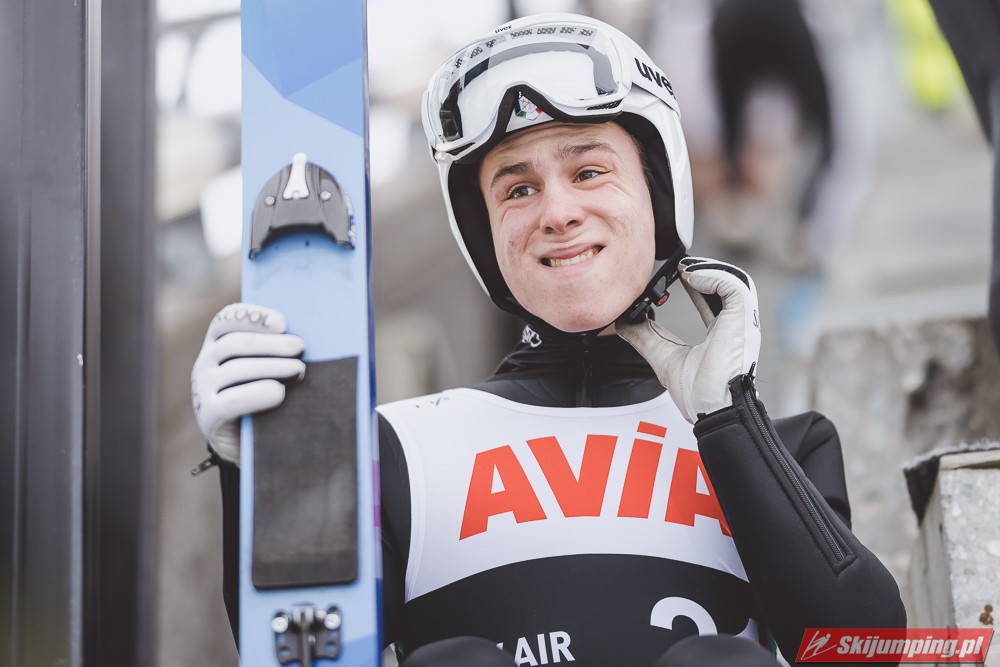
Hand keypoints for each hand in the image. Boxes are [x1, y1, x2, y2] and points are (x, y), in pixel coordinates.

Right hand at [191, 303, 305, 465]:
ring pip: (236, 370)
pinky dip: (257, 394)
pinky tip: (279, 393)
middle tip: (300, 347)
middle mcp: (204, 364)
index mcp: (217, 345)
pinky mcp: (207, 416)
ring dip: (271, 366)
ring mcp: (202, 390)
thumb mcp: (269, 370)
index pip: (226, 320)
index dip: (253, 317)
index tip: (282, 323)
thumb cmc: (268, 397)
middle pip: (234, 344)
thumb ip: (278, 351)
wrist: (253, 445)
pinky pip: (231, 402)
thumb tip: (304, 338)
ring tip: (299, 369)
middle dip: (271, 343)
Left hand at [617, 257, 760, 422]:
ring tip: (684, 269)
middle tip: (679, 268)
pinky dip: (713, 276)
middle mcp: (737, 326)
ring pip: (735, 280)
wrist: (713, 413)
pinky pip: (734, 286)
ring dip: (709, 269)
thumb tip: (623, 323)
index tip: (678, 275)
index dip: (698, 282)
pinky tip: (690, 277)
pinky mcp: (743, 322)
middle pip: (727, 285)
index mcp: (723, 333)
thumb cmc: (699, 395)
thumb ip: (646, 338)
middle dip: (704, 271)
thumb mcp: (663, 357)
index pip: (715, 298)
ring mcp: (743, 324)